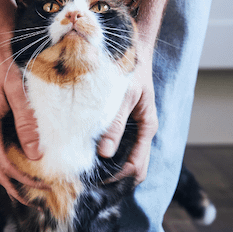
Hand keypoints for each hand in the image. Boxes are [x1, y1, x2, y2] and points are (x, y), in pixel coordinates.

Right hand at [0, 48, 47, 204]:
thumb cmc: (7, 69)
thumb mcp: (17, 93)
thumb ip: (26, 121)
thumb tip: (35, 154)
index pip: (5, 165)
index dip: (24, 179)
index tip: (45, 186)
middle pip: (0, 171)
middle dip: (19, 188)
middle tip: (41, 201)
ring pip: (2, 164)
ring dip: (17, 180)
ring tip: (37, 191)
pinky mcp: (1, 125)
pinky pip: (8, 151)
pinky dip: (19, 165)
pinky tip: (33, 168)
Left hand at [97, 53, 158, 184]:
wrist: (132, 48)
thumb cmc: (129, 67)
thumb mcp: (122, 94)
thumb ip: (115, 123)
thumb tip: (105, 153)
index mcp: (147, 127)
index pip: (137, 166)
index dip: (119, 178)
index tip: (97, 181)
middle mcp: (142, 132)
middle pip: (133, 168)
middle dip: (114, 180)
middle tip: (88, 183)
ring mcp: (133, 129)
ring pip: (125, 160)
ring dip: (109, 169)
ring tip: (84, 172)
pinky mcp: (123, 124)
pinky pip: (116, 147)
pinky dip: (104, 155)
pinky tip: (86, 154)